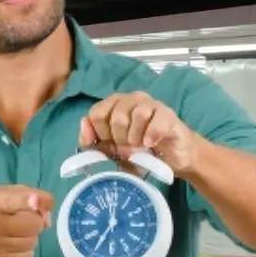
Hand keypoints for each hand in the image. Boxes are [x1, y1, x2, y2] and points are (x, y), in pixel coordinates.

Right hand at [0, 185, 54, 256]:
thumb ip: (24, 195)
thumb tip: (48, 210)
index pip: (19, 201)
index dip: (35, 201)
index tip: (38, 202)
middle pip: (35, 225)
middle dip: (34, 221)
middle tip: (22, 219)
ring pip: (33, 242)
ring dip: (29, 236)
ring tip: (14, 231)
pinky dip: (24, 250)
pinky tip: (11, 243)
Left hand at [80, 91, 199, 175]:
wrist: (170, 157)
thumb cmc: (137, 150)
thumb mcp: (109, 149)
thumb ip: (91, 139)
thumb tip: (84, 123)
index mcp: (113, 104)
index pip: (96, 113)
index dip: (101, 134)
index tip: (109, 144)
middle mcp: (131, 99)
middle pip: (116, 116)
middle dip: (120, 138)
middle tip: (127, 147)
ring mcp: (151, 104)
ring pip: (137, 115)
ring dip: (136, 137)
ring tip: (139, 146)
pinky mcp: (169, 115)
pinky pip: (157, 121)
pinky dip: (151, 135)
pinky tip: (150, 144)